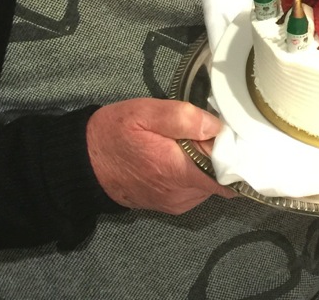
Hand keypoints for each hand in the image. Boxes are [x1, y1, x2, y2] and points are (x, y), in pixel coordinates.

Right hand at [86, 98, 236, 213]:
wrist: (84, 163)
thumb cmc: (115, 134)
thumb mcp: (146, 113)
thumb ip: (183, 118)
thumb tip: (216, 125)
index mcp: (178, 171)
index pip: (227, 176)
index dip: (234, 155)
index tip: (232, 136)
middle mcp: (181, 194)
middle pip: (220, 178)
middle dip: (218, 156)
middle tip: (202, 132)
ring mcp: (175, 203)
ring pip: (209, 184)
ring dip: (205, 165)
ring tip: (187, 143)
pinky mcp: (169, 205)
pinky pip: (195, 190)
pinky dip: (194, 174)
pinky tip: (178, 156)